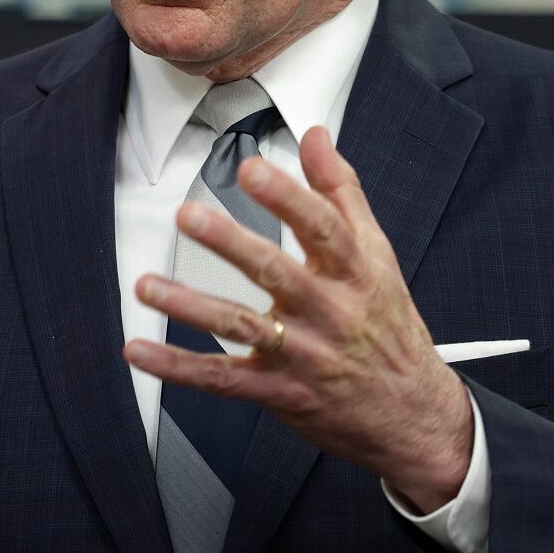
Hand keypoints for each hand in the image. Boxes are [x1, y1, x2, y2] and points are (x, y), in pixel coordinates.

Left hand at [123, 126, 473, 512]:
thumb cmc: (388, 325)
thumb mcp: (378, 254)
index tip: (252, 170)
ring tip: (147, 285)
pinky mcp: (279, 392)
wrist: (412, 414)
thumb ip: (341, 191)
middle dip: (230, 242)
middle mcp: (328, 312)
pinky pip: (223, 379)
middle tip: (189, 216)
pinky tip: (141, 352)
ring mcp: (303, 355)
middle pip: (276, 272)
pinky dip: (178, 367)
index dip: (287, 197)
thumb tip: (315, 138)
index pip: (322, 228)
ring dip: (190, 306)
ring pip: (241, 326)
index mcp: (354, 273)